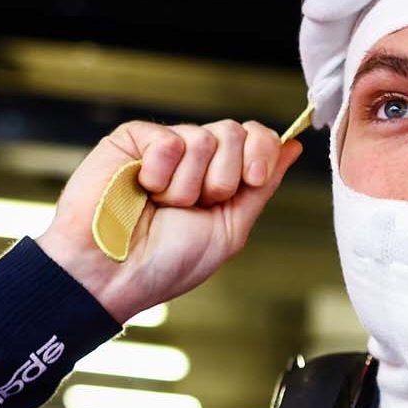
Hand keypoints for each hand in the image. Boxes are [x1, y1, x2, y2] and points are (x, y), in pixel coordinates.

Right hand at [36, 119, 302, 322]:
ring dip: (186, 186)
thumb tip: (292, 147)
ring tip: (160, 205)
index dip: (262, 151)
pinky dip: (159, 172)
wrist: (114, 275)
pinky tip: (141, 190)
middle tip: (193, 206)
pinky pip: (168, 138)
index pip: (257, 137)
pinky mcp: (132, 140)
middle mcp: (195, 159)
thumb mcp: (229, 229)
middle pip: (234, 132)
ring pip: (203, 137)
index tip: (252, 180)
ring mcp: (163, 147)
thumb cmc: (166, 263)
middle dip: (222, 178)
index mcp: (221, 178)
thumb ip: (261, 187)